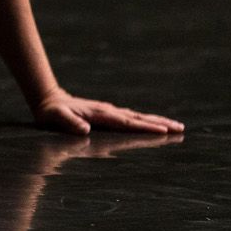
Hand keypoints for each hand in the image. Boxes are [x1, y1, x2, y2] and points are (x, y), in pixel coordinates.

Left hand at [33, 87, 184, 134]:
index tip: (164, 130)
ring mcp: (109, 111)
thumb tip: (84, 130)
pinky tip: (154, 125)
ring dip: (157, 121)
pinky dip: (145, 121)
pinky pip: (131, 118)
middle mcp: (108, 111)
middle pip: (138, 118)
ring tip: (176, 127)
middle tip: (181, 129)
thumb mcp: (56, 117)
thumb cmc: (51, 113)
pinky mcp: (108, 113)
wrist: (49, 99)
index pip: (127, 122)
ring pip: (138, 117)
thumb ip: (69, 123)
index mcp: (100, 114)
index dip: (145, 127)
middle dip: (160, 123)